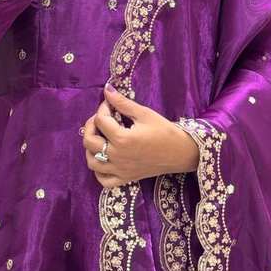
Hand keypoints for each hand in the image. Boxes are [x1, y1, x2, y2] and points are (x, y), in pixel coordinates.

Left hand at [81, 84, 199, 187]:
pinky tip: (104, 159)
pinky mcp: (125, 178)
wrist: (180, 152)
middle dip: (91, 125)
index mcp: (122, 139)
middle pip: (89, 141)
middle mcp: (117, 156)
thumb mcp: (144, 114)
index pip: (100, 120)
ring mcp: (120, 170)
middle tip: (102, 117)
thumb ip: (123, 103)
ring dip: (91, 148)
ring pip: (92, 162)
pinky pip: (103, 180)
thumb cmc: (164, 131)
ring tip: (100, 137)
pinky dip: (98, 171)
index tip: (110, 103)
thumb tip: (107, 90)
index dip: (102, 108)